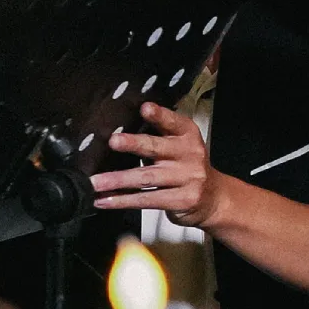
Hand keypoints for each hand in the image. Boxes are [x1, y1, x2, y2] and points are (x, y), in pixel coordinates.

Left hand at [92, 98, 228, 224]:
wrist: (214, 198)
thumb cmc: (185, 167)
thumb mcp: (178, 146)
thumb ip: (155, 137)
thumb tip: (114, 134)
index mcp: (186, 135)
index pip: (173, 122)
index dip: (159, 115)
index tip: (144, 108)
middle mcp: (189, 154)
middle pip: (156, 147)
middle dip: (133, 144)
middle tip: (112, 141)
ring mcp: (187, 178)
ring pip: (146, 177)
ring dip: (117, 179)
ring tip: (95, 181)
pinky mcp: (182, 200)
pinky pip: (147, 199)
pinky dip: (122, 200)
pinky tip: (103, 200)